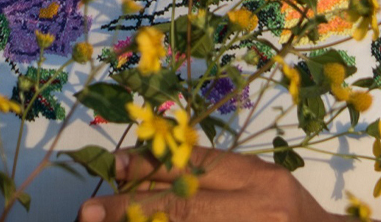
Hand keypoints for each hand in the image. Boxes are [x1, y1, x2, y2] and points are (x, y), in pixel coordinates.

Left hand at [76, 147, 341, 221]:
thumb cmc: (290, 215)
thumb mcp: (261, 185)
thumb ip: (216, 177)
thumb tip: (149, 172)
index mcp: (259, 179)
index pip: (197, 166)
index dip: (151, 165)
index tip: (115, 165)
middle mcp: (257, 207)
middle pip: (184, 206)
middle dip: (132, 208)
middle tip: (89, 211)